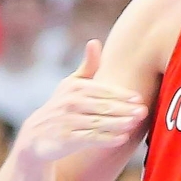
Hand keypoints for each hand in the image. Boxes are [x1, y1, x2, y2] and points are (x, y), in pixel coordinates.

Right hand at [18, 41, 146, 163]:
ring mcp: (67, 121)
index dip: (121, 95)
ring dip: (118, 123)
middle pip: (102, 106)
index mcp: (74, 86)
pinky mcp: (65, 139)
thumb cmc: (62, 106)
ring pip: (98, 122)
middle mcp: (69, 102)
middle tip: (143, 111)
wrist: (37, 135)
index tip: (138, 99)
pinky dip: (107, 139)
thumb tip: (94, 41)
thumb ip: (87, 66)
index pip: (102, 90)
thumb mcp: (71, 84)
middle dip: (124, 109)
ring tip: (135, 124)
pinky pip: (90, 139)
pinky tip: (123, 138)